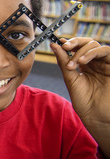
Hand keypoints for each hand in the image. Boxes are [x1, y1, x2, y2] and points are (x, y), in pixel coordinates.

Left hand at [51, 37, 109, 157]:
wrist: (95, 116)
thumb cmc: (84, 100)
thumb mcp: (70, 78)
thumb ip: (63, 61)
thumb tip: (53, 45)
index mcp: (84, 65)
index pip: (78, 47)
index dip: (69, 42)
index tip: (58, 42)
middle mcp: (95, 62)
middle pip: (87, 43)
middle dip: (75, 42)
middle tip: (65, 47)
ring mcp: (105, 64)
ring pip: (95, 45)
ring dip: (82, 50)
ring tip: (74, 63)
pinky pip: (106, 51)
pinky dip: (92, 53)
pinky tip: (82, 62)